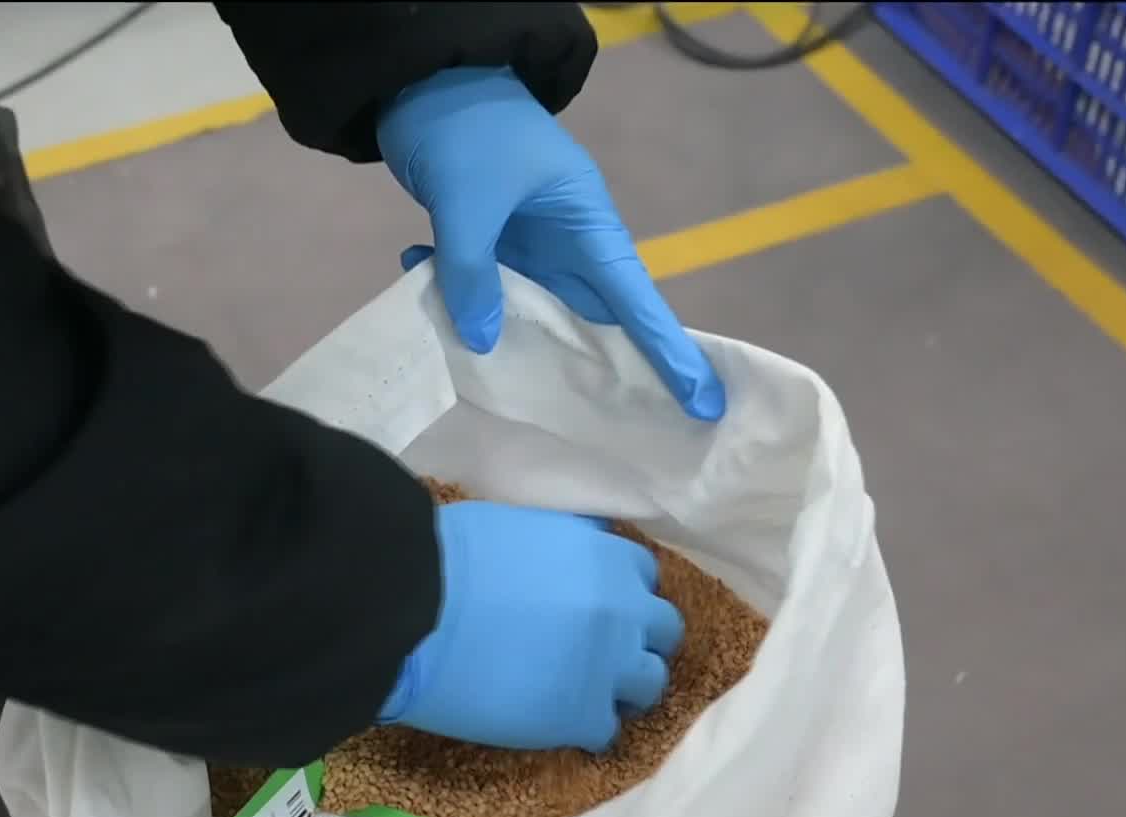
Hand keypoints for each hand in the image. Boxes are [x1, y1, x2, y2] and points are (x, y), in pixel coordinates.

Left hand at [378, 66, 727, 421]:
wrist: (423, 78)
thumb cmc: (468, 129)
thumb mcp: (469, 200)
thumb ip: (473, 270)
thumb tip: (482, 339)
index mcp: (587, 222)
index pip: (637, 300)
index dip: (668, 353)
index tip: (703, 403)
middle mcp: (567, 240)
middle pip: (592, 316)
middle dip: (598, 369)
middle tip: (614, 429)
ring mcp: (528, 241)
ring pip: (529, 307)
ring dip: (507, 336)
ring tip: (503, 386)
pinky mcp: (488, 239)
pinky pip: (480, 284)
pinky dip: (455, 296)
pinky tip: (422, 299)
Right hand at [378, 501, 682, 752]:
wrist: (416, 608)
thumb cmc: (448, 555)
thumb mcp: (520, 526)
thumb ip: (558, 546)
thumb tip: (557, 560)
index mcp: (604, 554)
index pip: (642, 575)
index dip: (621, 593)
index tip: (597, 606)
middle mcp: (624, 608)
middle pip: (664, 630)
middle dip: (638, 640)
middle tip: (602, 654)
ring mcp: (609, 666)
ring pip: (649, 685)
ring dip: (623, 688)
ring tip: (585, 695)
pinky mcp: (582, 716)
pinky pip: (606, 732)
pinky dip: (585, 729)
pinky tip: (555, 724)